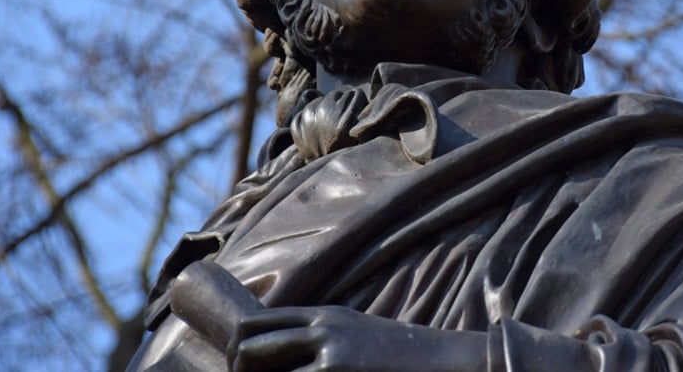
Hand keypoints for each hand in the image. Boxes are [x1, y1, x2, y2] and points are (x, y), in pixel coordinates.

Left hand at [227, 305, 486, 371]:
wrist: (443, 362)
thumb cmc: (400, 358)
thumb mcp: (358, 334)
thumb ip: (322, 338)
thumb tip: (284, 352)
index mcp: (324, 316)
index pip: (258, 321)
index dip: (239, 345)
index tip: (240, 368)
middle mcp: (322, 329)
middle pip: (249, 345)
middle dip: (239, 371)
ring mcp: (330, 354)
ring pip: (263, 368)